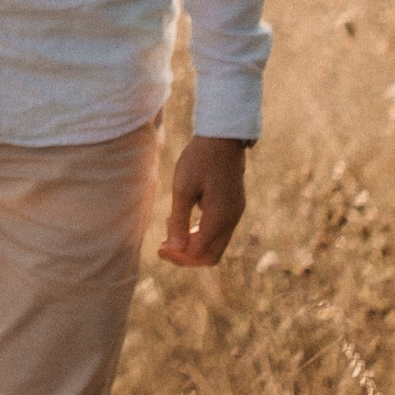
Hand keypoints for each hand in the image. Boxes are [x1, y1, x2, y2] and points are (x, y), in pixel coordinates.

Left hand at [159, 134, 247, 267]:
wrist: (222, 137)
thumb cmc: (200, 159)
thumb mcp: (183, 188)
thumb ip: (179, 220)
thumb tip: (173, 250)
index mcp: (219, 218)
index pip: (199, 253)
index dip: (178, 257)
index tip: (159, 249)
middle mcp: (231, 220)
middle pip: (210, 256)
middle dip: (186, 256)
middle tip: (164, 247)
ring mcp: (235, 214)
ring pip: (215, 245)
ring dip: (193, 245)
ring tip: (170, 231)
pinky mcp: (234, 207)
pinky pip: (219, 231)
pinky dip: (201, 233)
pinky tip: (183, 218)